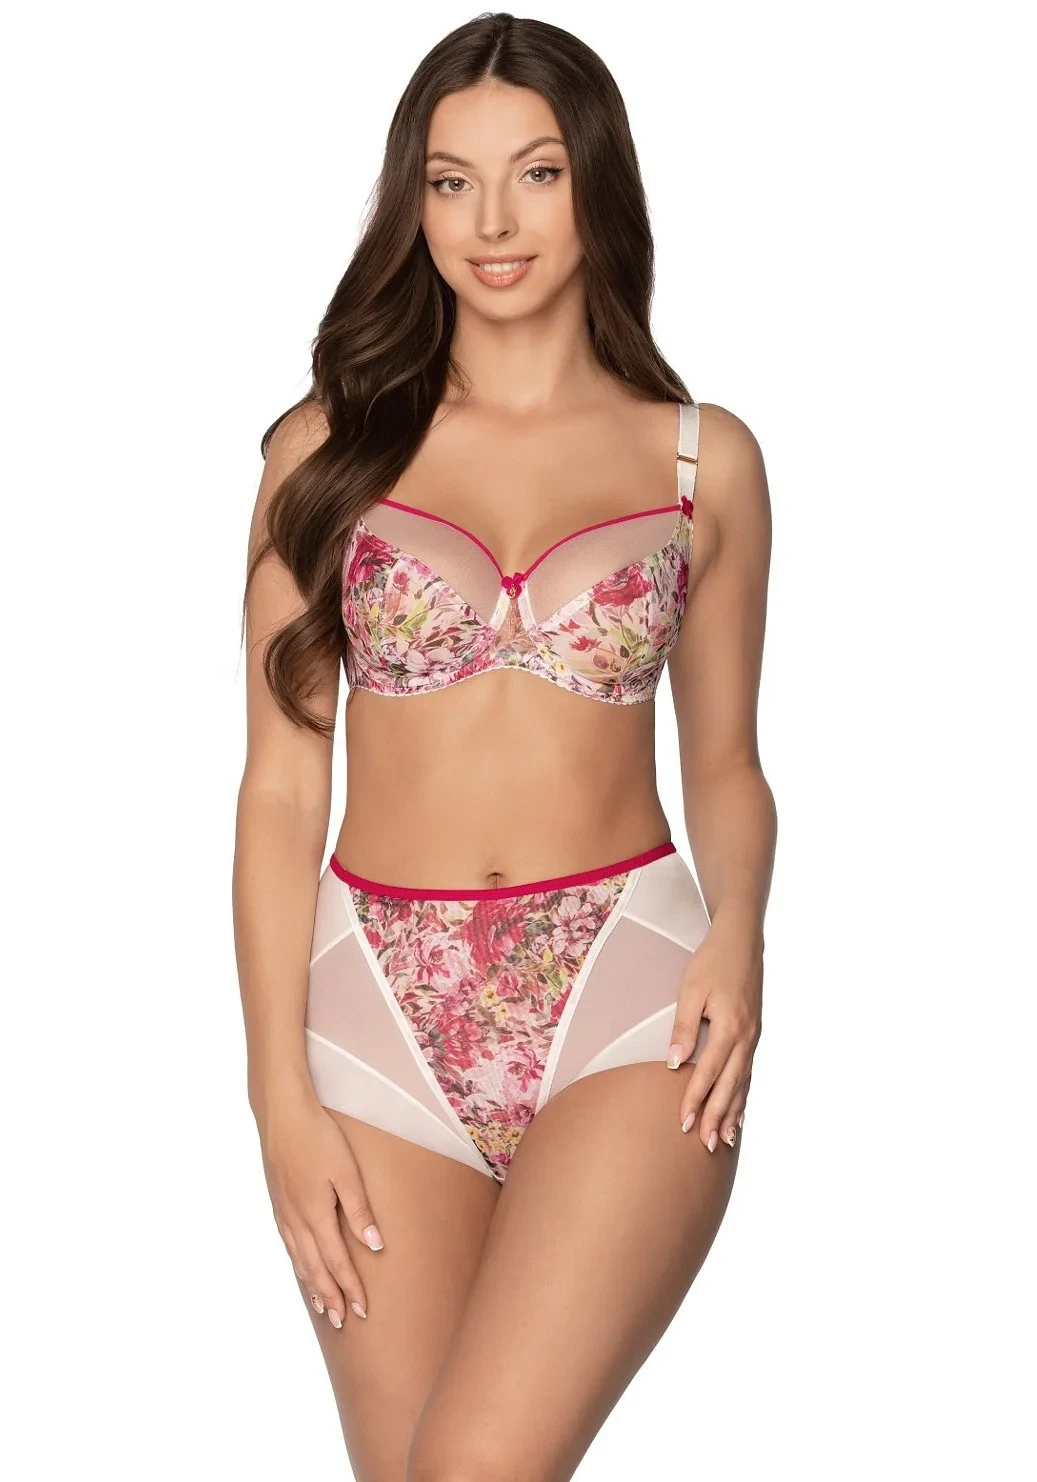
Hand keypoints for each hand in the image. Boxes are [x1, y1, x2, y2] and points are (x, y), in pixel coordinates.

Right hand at [253, 1088, 384, 1326]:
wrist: (282, 1114)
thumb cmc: (319, 1137)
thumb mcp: (346, 1172)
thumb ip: (359, 1210)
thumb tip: (374, 1246)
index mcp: (316, 1216)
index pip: (337, 1264)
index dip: (351, 1289)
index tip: (363, 1311)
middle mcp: (297, 1221)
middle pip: (315, 1270)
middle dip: (330, 1297)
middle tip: (341, 1321)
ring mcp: (284, 1213)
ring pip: (299, 1260)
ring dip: (312, 1285)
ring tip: (321, 1306)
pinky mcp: (278, 1203)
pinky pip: (289, 1245)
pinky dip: (298, 1264)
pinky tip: (302, 1266)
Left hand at [666, 909, 762, 1152]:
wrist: (742, 940)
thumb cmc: (712, 962)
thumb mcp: (690, 989)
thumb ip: (683, 1027)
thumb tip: (673, 1063)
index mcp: (728, 1026)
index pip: (708, 1071)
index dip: (696, 1099)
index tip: (683, 1123)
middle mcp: (745, 1037)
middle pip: (729, 1085)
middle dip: (716, 1116)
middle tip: (704, 1144)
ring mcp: (752, 1037)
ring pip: (742, 1083)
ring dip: (733, 1112)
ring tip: (723, 1140)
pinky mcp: (753, 1034)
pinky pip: (748, 1072)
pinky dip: (743, 1095)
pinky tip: (739, 1112)